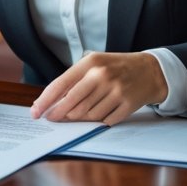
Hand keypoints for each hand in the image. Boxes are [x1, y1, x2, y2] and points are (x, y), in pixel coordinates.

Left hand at [30, 51, 166, 125]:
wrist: (150, 70)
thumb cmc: (116, 67)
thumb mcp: (94, 63)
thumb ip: (74, 79)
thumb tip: (51, 101)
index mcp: (90, 63)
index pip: (60, 85)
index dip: (45, 101)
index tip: (36, 112)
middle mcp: (102, 76)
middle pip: (71, 103)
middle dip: (58, 114)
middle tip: (52, 118)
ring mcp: (116, 91)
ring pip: (86, 115)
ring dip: (78, 118)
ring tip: (77, 114)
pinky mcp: (128, 104)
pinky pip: (104, 121)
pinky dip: (97, 121)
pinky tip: (97, 115)